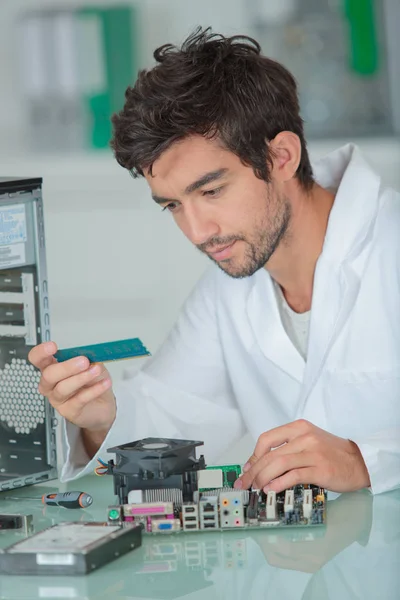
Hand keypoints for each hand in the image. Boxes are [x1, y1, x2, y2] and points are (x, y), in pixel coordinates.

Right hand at [28, 341, 115, 432]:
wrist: (102, 405)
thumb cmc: (93, 382)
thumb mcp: (91, 364)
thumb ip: (86, 358)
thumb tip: (87, 352)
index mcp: (52, 368)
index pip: (38, 359)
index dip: (41, 353)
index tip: (53, 346)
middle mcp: (51, 384)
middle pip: (48, 375)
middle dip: (66, 367)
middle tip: (84, 361)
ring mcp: (58, 399)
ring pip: (63, 388)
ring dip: (82, 378)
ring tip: (96, 371)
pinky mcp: (69, 411)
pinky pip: (79, 400)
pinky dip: (94, 390)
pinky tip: (104, 383)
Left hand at [234, 419, 370, 492]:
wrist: (360, 461)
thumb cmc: (332, 453)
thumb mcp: (308, 441)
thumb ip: (288, 448)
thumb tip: (262, 464)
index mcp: (299, 428)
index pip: (267, 439)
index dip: (253, 455)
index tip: (247, 468)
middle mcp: (304, 437)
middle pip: (270, 454)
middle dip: (253, 471)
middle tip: (245, 483)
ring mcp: (313, 453)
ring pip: (279, 464)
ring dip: (263, 478)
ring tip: (256, 488)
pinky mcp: (320, 470)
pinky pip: (293, 476)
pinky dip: (279, 483)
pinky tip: (271, 489)